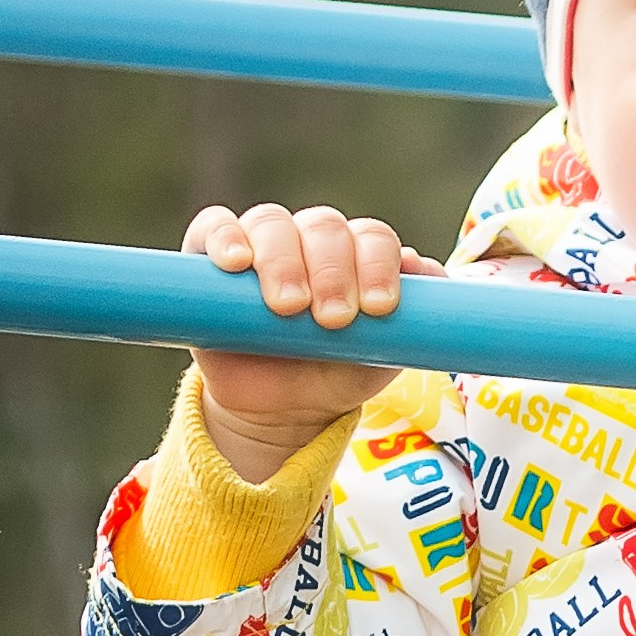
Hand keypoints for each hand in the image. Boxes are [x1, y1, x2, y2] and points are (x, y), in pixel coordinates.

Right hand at [184, 202, 439, 482]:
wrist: (280, 411)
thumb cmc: (336, 373)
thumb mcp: (381, 355)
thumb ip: (414, 318)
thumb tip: (426, 268)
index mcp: (356, 254)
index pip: (372, 238)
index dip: (378, 265)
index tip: (378, 309)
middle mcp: (310, 240)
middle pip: (324, 227)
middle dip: (333, 270)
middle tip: (333, 319)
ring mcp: (260, 244)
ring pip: (273, 223)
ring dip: (284, 260)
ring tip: (288, 306)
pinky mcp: (209, 257)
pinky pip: (214, 227)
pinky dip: (225, 238)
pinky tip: (236, 262)